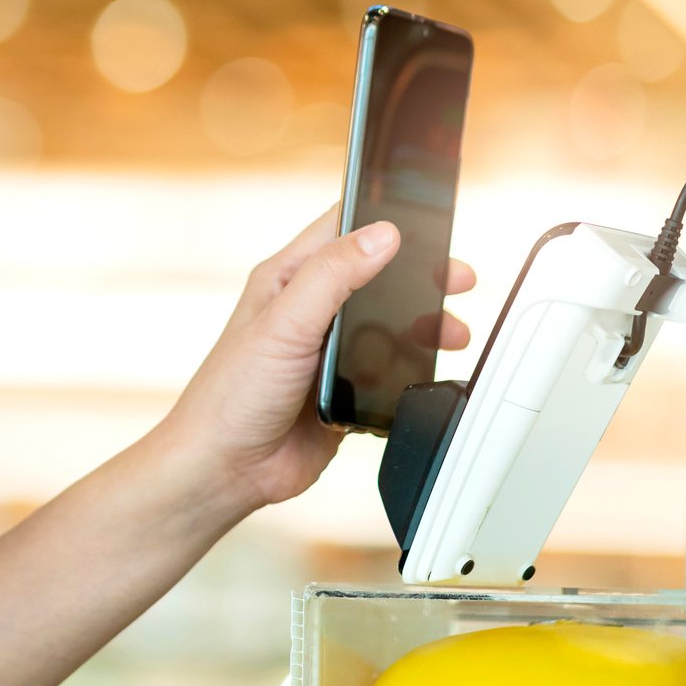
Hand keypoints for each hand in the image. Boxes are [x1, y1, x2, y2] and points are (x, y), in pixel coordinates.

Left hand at [162, 207, 475, 514]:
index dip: (382, 219)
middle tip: (457, 279)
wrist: (227, 469)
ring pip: (389, 326)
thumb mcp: (284, 323)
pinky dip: (412, 372)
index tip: (427, 217)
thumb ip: (332, 276)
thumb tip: (381, 235)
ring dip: (422, 327)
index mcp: (287, 280)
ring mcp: (327, 352)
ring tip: (451, 332)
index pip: (340, 230)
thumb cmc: (231, 393)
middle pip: (376, 278)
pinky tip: (426, 374)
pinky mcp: (345, 391)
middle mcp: (308, 311)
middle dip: (419, 278)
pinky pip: (391, 372)